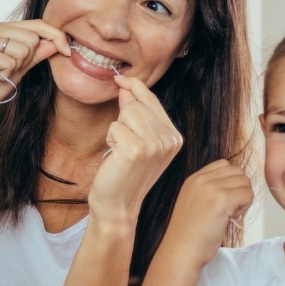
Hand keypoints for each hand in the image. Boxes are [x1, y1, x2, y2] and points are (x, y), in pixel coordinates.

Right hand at [0, 20, 69, 123]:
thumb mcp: (21, 68)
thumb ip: (37, 54)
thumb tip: (58, 42)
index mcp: (0, 28)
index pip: (37, 23)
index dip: (56, 36)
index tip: (68, 50)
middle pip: (32, 39)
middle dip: (27, 60)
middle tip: (8, 70)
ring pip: (22, 50)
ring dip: (14, 68)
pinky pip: (8, 62)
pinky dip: (5, 75)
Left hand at [88, 76, 182, 225]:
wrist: (118, 206)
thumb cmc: (125, 173)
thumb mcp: (137, 140)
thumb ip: (136, 112)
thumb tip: (127, 86)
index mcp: (175, 136)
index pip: (152, 100)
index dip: (135, 87)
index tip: (121, 79)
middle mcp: (169, 140)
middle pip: (138, 104)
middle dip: (124, 118)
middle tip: (124, 143)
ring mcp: (155, 145)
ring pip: (128, 112)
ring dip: (117, 128)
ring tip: (121, 149)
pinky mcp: (136, 150)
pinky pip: (115, 127)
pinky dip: (110, 139)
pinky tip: (115, 156)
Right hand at [162, 159, 253, 268]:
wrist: (181, 251)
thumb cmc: (190, 234)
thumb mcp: (193, 202)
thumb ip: (209, 189)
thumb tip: (236, 185)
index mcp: (194, 178)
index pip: (224, 164)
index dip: (231, 181)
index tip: (224, 199)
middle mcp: (202, 179)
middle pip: (237, 171)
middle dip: (239, 188)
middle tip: (230, 208)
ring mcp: (211, 188)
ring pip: (245, 182)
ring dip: (243, 198)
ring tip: (230, 213)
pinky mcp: (222, 200)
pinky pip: (248, 194)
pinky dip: (245, 207)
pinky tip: (232, 218)